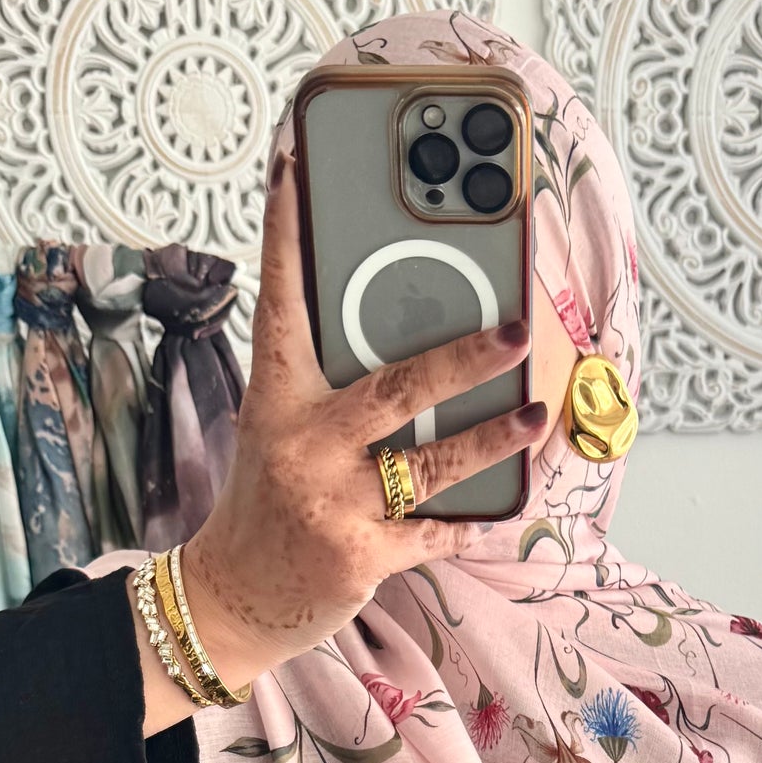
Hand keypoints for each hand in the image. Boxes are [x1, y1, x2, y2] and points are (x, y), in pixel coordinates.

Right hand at [177, 148, 550, 694]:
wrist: (230, 600)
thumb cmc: (265, 507)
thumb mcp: (276, 435)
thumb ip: (326, 389)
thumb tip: (401, 334)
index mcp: (275, 401)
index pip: (280, 303)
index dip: (287, 232)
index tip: (296, 162)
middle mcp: (301, 445)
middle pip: (392, 388)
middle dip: (461, 357)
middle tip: (515, 327)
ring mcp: (331, 503)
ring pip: (430, 463)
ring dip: (490, 438)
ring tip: (532, 413)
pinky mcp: (359, 556)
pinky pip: (434, 531)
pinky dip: (471, 520)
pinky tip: (509, 502)